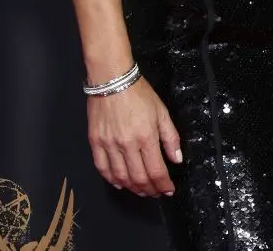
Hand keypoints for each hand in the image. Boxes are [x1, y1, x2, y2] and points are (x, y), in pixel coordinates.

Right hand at [88, 76, 181, 195]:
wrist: (112, 79)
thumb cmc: (139, 93)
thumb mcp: (161, 111)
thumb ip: (170, 137)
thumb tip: (177, 159)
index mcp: (146, 136)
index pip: (156, 170)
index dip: (163, 184)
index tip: (168, 190)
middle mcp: (127, 144)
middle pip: (138, 178)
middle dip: (149, 189)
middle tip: (155, 193)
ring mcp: (109, 145)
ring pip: (121, 177)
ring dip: (132, 188)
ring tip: (141, 190)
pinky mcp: (95, 142)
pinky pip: (102, 168)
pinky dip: (112, 179)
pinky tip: (120, 182)